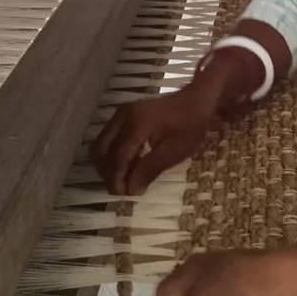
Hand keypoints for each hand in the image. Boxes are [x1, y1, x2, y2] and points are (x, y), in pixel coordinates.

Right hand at [91, 88, 213, 194]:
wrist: (196, 100)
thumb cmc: (190, 125)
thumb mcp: (175, 151)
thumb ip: (150, 169)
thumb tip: (131, 189)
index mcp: (138, 123)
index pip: (118, 155)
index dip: (116, 178)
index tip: (122, 194)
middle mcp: (123, 116)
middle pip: (101, 150)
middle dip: (107, 173)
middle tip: (122, 188)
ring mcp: (120, 113)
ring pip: (100, 144)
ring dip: (107, 164)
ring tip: (125, 177)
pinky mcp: (122, 115)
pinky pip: (107, 138)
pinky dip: (111, 154)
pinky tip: (129, 164)